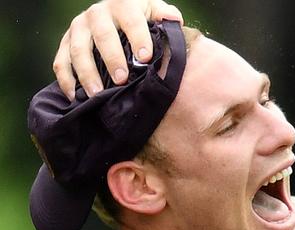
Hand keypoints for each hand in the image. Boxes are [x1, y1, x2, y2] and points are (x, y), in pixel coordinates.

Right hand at [53, 0, 182, 99]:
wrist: (114, 14)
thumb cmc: (139, 18)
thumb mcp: (153, 12)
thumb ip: (165, 16)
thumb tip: (175, 22)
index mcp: (122, 5)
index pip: (131, 20)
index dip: (138, 38)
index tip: (145, 58)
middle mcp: (97, 14)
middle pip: (102, 35)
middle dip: (112, 58)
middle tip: (121, 79)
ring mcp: (79, 28)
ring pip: (78, 49)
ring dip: (87, 72)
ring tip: (97, 93)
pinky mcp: (66, 42)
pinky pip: (61, 61)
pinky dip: (66, 79)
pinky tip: (75, 96)